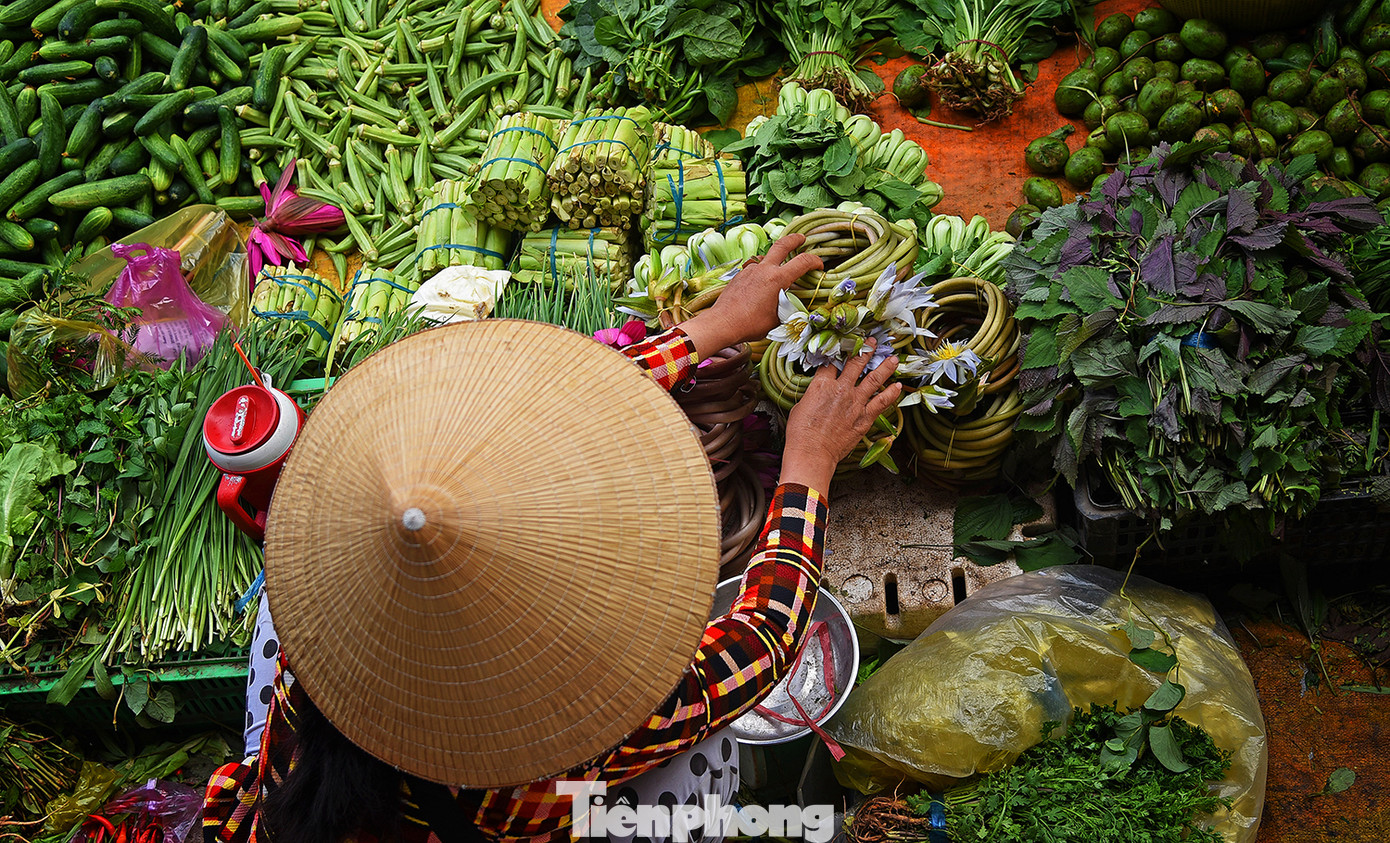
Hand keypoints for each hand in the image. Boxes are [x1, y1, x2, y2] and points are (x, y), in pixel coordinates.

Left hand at [680, 235, 822, 359]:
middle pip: (782, 245)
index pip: (802, 262)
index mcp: (777, 278)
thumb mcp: (777, 319)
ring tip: (779, 268)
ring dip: (775, 259)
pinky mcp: (740, 275)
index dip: (815, 260)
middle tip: (802, 238)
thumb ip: (787, 306)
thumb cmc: (751, 324)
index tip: (819, 265)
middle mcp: (764, 269)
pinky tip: (761, 283)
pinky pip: (755, 268)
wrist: (723, 323)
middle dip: (794, 239)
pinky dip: (762, 271)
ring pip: (766, 257)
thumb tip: (792, 302)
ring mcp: (750, 270)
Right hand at [780, 341, 901, 493]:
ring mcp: (855, 402)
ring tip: (894, 358)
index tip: (844, 347)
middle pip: (856, 364)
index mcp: (822, 384)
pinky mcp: (865, 417)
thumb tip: (818, 394)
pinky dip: (891, 393)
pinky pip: (881, 402)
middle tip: (873, 342)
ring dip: (885, 367)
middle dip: (866, 350)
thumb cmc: (801, 433)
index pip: (832, 363)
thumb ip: (813, 396)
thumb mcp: (801, 406)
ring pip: (874, 379)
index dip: (838, 354)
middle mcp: (841, 389)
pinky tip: (898, 386)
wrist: (812, 452)